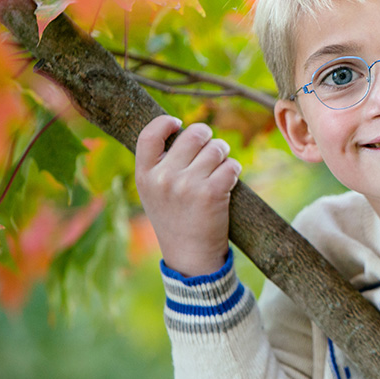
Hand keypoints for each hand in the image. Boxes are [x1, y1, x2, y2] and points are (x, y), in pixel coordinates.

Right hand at [135, 115, 241, 276]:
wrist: (190, 255)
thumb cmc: (174, 218)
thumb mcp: (153, 192)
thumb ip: (159, 163)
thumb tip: (180, 127)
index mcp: (144, 175)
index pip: (149, 134)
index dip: (166, 122)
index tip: (179, 123)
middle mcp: (164, 177)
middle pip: (194, 134)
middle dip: (208, 138)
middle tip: (211, 151)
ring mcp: (187, 185)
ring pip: (217, 148)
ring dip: (223, 155)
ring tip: (219, 170)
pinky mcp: (212, 193)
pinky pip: (232, 165)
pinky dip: (235, 170)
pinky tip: (229, 181)